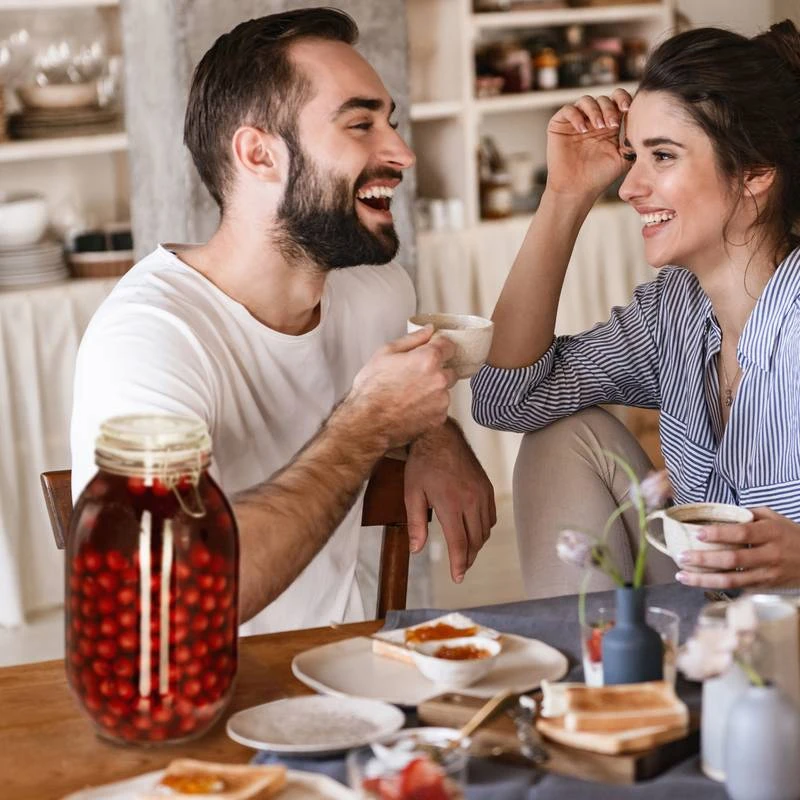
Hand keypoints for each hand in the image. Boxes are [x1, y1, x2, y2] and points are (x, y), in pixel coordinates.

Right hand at [346, 326, 456, 448]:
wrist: (366, 422)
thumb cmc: (371, 389)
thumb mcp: (385, 353)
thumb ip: (412, 339)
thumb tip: (429, 330)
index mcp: (428, 359)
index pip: (449, 345)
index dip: (439, 346)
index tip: (431, 351)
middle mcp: (439, 379)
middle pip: (450, 369)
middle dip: (437, 370)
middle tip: (415, 376)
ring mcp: (441, 401)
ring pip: (445, 390)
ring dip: (434, 390)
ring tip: (410, 395)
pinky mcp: (439, 418)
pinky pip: (440, 407)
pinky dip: (430, 407)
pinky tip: (412, 407)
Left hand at [404, 421, 495, 582]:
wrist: (439, 436)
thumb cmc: (422, 464)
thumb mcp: (412, 494)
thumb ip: (416, 524)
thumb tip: (416, 550)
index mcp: (451, 504)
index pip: (459, 543)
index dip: (459, 564)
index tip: (457, 577)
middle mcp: (471, 500)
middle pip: (475, 540)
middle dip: (468, 558)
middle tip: (460, 568)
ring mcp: (482, 493)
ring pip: (485, 530)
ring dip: (477, 545)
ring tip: (465, 552)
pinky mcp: (487, 487)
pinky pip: (491, 516)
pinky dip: (484, 528)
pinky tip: (474, 530)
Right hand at [545, 88, 631, 200]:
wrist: (576, 190)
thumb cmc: (599, 177)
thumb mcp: (623, 157)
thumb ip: (633, 140)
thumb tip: (646, 125)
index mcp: (608, 125)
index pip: (617, 101)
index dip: (622, 99)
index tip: (627, 109)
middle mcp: (592, 121)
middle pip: (603, 99)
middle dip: (610, 109)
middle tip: (612, 125)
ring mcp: (576, 122)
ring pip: (586, 100)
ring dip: (595, 111)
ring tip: (598, 127)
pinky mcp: (559, 126)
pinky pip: (568, 110)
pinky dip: (576, 116)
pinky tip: (582, 130)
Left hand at [675, 508, 799, 588]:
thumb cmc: (790, 536)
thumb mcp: (774, 518)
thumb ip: (748, 514)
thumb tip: (719, 511)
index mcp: (770, 533)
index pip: (742, 533)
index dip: (719, 534)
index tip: (698, 533)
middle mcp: (769, 555)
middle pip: (732, 560)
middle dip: (704, 559)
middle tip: (681, 556)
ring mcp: (767, 574)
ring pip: (732, 580)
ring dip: (704, 579)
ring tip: (682, 575)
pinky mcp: (764, 588)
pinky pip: (737, 588)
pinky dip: (715, 587)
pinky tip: (698, 582)